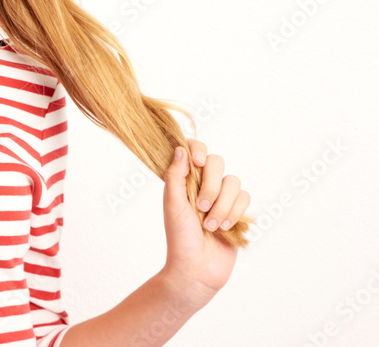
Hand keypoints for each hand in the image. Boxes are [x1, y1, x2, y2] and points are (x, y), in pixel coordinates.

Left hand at [160, 138, 250, 306]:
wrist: (197, 269)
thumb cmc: (180, 238)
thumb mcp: (173, 205)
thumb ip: (175, 176)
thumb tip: (180, 148)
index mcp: (183, 180)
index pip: (193, 149)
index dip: (198, 149)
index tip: (197, 161)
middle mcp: (202, 185)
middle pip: (217, 162)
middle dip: (211, 185)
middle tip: (200, 206)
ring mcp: (221, 197)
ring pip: (233, 182)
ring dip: (222, 206)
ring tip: (210, 225)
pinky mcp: (236, 211)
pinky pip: (244, 197)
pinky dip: (234, 213)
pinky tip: (223, 229)